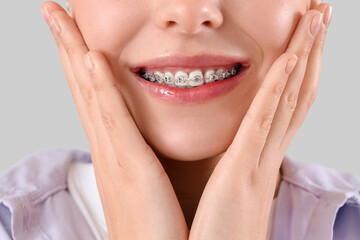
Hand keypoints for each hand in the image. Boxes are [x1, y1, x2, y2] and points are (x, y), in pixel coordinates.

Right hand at [41, 2, 188, 239]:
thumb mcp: (150, 182)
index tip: (74, 32)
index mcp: (116, 150)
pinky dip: (100, 90)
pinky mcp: (131, 171)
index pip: (94, 96)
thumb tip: (145, 139)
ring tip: (59, 18)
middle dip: (67, 46)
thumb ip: (144, 155)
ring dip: (75, 54)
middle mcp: (108, 148)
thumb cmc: (157, 226)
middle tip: (54, 11)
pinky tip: (92, 60)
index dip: (81, 61)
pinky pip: (114, 122)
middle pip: (84, 87)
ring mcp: (115, 158)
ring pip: (90, 96)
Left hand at [189, 4, 331, 239]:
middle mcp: (265, 159)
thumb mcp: (230, 194)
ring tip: (315, 19)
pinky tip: (289, 59)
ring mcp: (257, 166)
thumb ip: (236, 170)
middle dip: (311, 53)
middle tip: (320, 16)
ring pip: (287, 102)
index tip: (305, 40)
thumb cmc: (215, 237)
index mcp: (259, 163)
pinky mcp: (241, 176)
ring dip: (303, 57)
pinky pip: (262, 125)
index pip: (285, 108)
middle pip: (296, 96)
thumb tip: (238, 154)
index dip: (299, 72)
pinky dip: (279, 90)